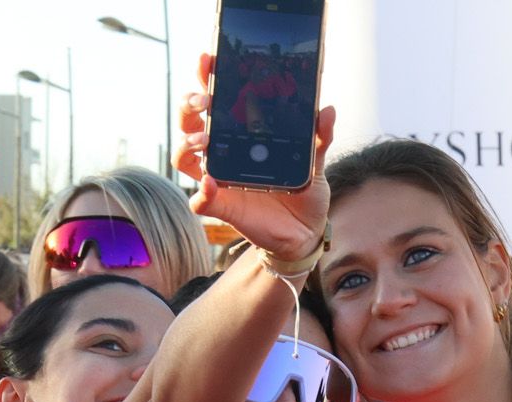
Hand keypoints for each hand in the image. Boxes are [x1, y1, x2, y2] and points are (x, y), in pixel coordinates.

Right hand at [176, 53, 333, 264]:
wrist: (304, 230)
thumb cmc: (303, 190)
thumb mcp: (314, 161)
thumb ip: (319, 137)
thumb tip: (327, 111)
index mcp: (241, 134)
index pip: (217, 100)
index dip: (208, 79)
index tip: (209, 61)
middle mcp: (223, 153)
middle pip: (190, 121)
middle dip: (190, 105)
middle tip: (205, 101)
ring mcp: (218, 178)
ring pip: (184, 156)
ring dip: (187, 142)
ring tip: (204, 139)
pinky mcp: (221, 206)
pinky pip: (199, 199)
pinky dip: (201, 193)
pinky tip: (210, 183)